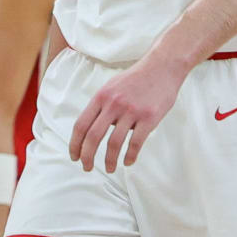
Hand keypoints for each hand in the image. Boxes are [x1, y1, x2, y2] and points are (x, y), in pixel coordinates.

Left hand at [69, 52, 186, 171]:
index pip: (81, 125)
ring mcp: (131, 111)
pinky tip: (128, 162)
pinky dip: (130, 156)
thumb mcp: (111, 87)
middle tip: (86, 167)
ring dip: (109, 160)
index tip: (74, 156)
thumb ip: (101, 106)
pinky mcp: (149, 117)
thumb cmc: (135, 80)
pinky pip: (136, 142)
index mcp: (100, 97)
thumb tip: (92, 129)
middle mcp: (113, 104)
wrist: (162, 67)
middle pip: (93, 136)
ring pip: (114, 143)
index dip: (75, 144)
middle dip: (86, 156)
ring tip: (109, 169)